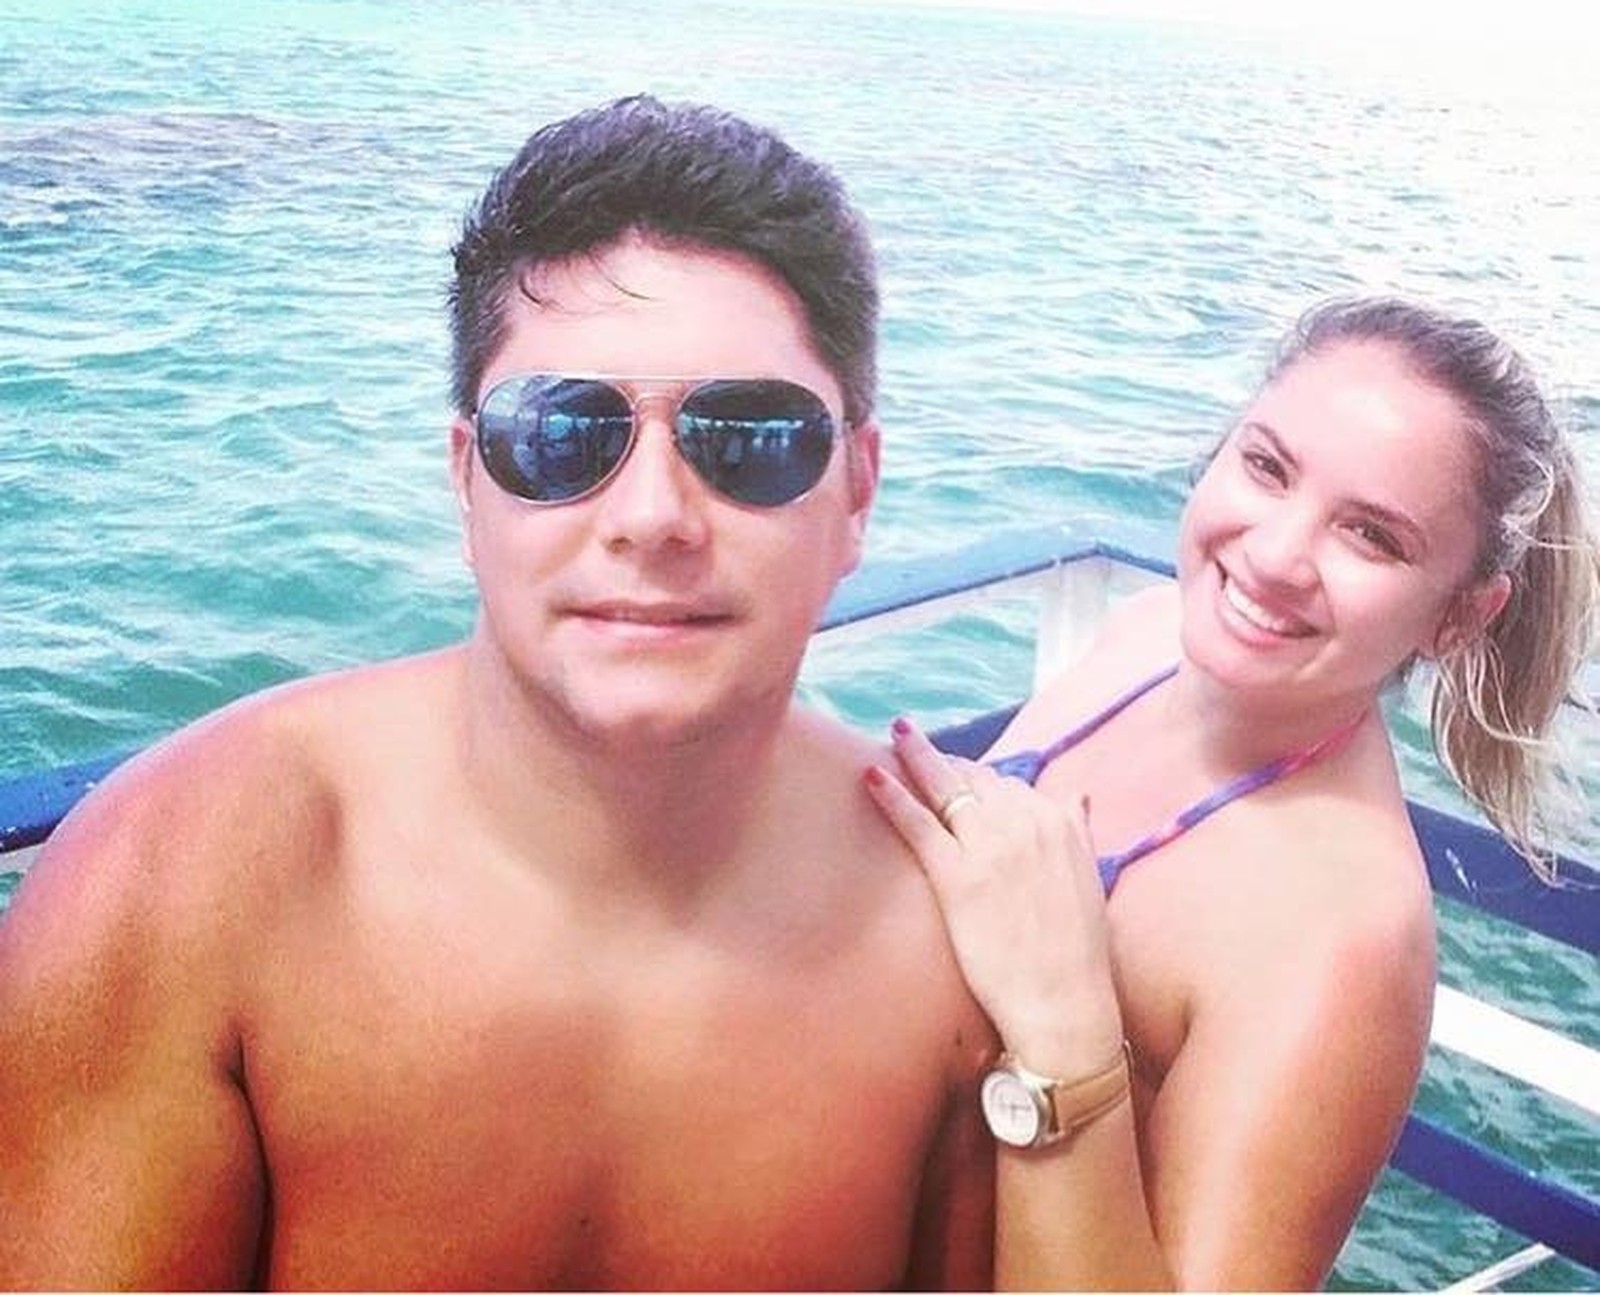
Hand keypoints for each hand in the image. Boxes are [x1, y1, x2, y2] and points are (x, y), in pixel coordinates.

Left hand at [865, 717, 1123, 1071]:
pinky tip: (869, 776)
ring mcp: (990, 846)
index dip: (977, 776)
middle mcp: (1026, 822)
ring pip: (945, 786)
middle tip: (915, 744)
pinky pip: (919, 823)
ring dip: (916, 756)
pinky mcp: (958, 876)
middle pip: (975, 776)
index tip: (958, 770)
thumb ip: (1078, 831)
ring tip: (893, 735)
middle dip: (945, 760)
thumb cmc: (1077, 952)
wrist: (1064, 1001)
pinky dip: (892, 795)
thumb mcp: (1090, 877)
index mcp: (1059, 821)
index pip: (1008, 781)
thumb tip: (1077, 796)